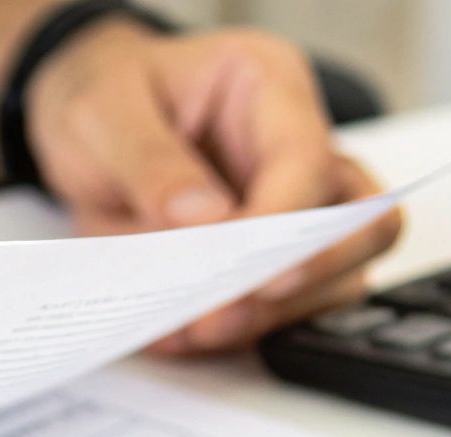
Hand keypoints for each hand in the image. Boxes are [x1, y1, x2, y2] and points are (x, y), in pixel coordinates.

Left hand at [25, 22, 402, 353]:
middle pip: (363, 222)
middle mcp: (301, 149)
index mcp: (271, 87)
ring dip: (272, 316)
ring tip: (196, 329)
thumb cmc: (107, 99)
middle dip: (308, 277)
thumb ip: (150, 161)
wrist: (87, 129)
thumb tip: (204, 219)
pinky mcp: (272, 264)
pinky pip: (281, 312)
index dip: (283, 220)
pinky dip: (237, 333)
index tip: (242, 265)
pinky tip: (182, 334)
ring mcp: (297, 212)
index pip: (309, 159)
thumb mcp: (103, 110)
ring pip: (335, 280)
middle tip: (228, 312)